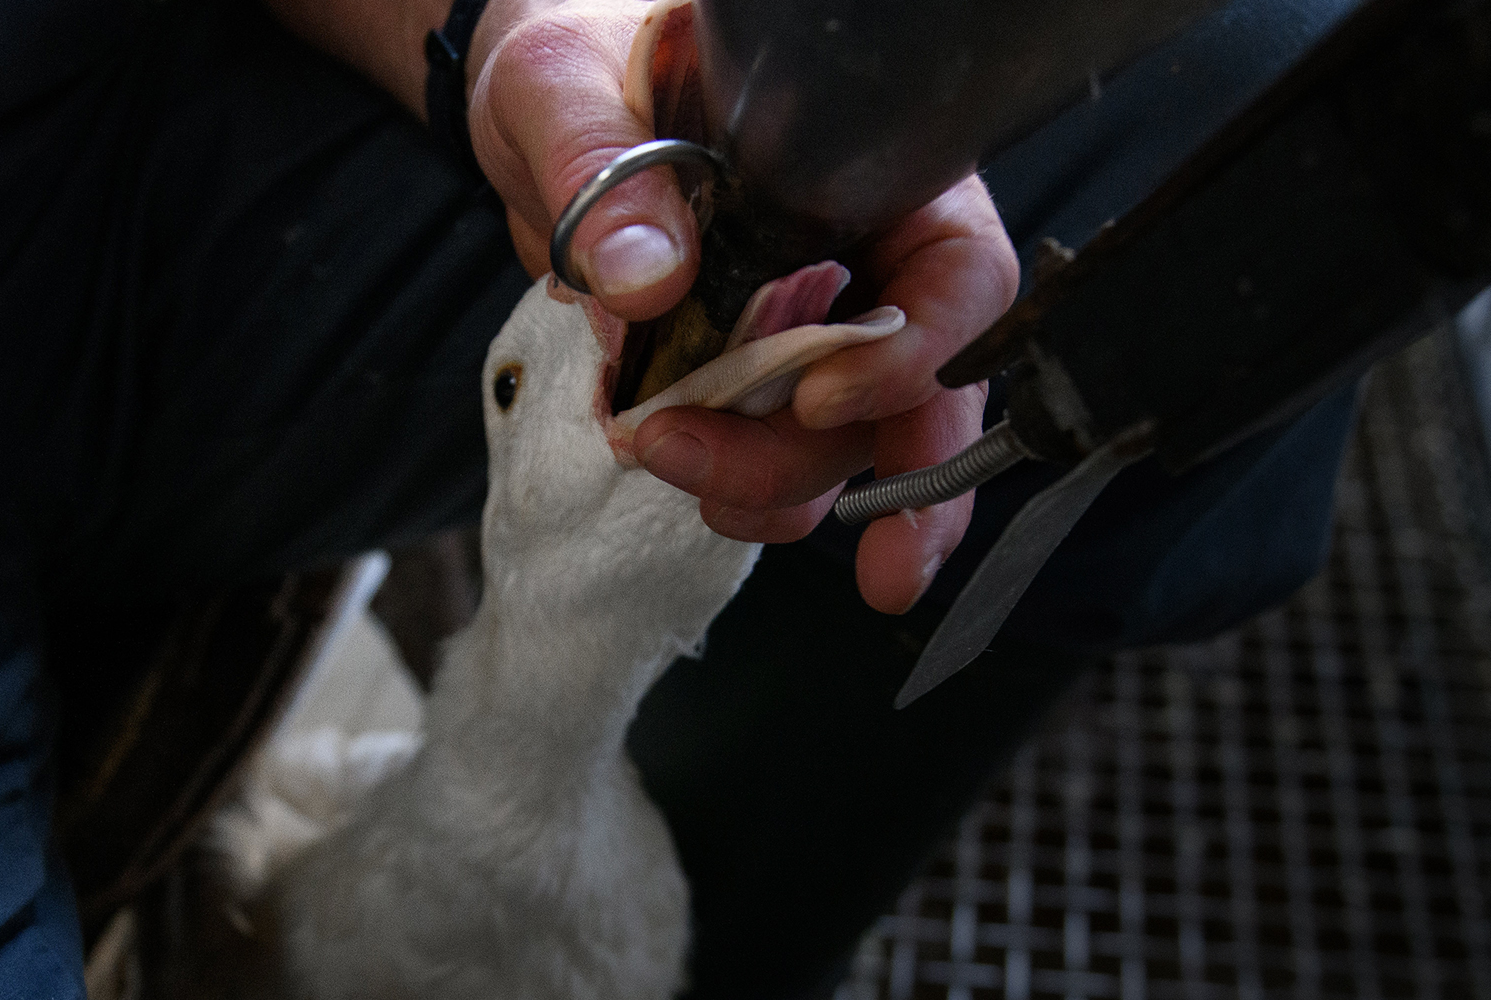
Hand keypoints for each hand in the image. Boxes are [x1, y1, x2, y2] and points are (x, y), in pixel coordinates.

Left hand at [465, 0, 1019, 613]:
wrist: (531, 109)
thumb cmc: (577, 52)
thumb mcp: (567, 83)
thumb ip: (602, 165)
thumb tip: (648, 273)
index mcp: (869, 167)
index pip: (959, 273)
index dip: (916, 353)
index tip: (817, 399)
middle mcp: (863, 256)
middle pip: (912, 394)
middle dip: (825, 460)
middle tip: (719, 486)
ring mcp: (810, 326)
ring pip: (844, 445)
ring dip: (767, 486)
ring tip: (660, 454)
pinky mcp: (749, 377)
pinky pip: (775, 461)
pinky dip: (726, 484)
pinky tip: (657, 452)